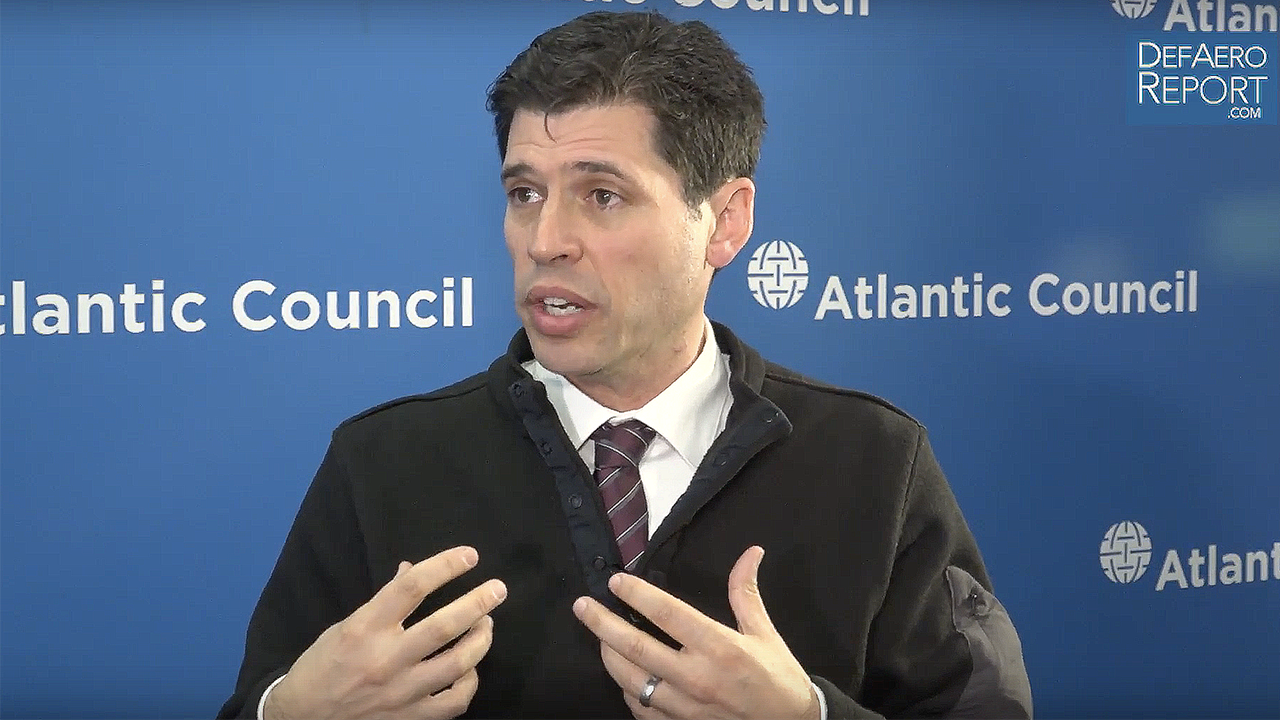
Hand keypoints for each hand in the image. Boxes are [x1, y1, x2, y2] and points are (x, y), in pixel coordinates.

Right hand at [265, 546, 506, 719]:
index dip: (445, 566)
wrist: (302, 719)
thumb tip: (412, 570)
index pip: (412, 587)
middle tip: (498, 589)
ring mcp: (401, 692)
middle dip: (478, 603)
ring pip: (458, 664)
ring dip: (480, 640)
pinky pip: (454, 701)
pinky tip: (470, 668)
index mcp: (365, 628)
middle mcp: (386, 659)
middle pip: (445, 626)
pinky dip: (470, 682)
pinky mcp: (410, 718)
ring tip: (486, 624)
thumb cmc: (323, 665)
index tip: (469, 556)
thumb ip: (384, 600)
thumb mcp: (345, 625)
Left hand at [572, 546, 819, 719]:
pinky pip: (641, 708)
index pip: (667, 614)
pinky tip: (624, 673)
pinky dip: (627, 688)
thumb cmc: (777, 677)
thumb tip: (751, 552)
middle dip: (603, 624)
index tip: (616, 581)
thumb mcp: (764, 632)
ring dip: (609, 656)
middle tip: (582, 606)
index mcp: (719, 647)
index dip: (637, 594)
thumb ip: (746, 592)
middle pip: (636, 648)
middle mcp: (697, 677)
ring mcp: (684, 707)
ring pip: (631, 680)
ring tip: (599, 636)